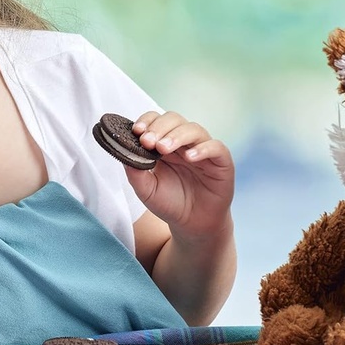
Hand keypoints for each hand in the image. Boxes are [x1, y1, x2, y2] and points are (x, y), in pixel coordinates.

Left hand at [124, 110, 234, 242]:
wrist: (193, 225)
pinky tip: (190, 157)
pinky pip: (216, 147)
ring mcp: (203, 150)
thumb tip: (123, 151)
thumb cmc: (170, 203)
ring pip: (193, 129)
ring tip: (163, 149)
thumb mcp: (147, 190)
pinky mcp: (221, 161)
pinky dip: (203, 149)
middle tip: (148, 142)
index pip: (156, 121)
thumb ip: (135, 171)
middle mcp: (184, 142)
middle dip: (159, 128)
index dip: (147, 121)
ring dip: (176, 136)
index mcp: (165, 144)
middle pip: (174, 119)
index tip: (137, 132)